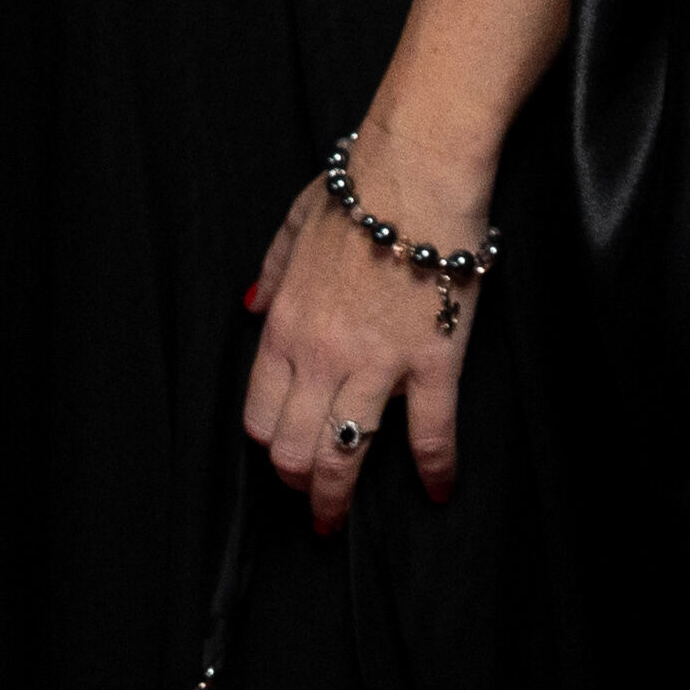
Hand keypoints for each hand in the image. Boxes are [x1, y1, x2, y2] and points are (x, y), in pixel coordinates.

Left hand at [241, 148, 481, 532]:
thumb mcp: (294, 224)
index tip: (285, 459)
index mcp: (285, 325)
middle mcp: (320, 354)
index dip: (270, 447)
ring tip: (344, 521)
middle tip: (313, 503)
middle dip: (298, 486)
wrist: (416, 168)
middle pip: (292, 448)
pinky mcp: (431, 360)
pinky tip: (438, 490)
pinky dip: (435, 470)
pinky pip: (430, 433)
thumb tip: (251, 306)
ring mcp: (376, 362)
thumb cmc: (361, 188)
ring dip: (340, 498)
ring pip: (344, 455)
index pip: (259, 414)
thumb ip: (271, 272)